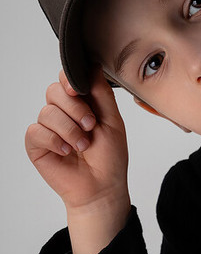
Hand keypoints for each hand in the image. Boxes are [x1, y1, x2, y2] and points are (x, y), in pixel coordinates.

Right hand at [25, 64, 129, 214]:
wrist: (102, 188)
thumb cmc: (109, 158)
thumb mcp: (112, 121)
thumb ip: (101, 94)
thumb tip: (92, 65)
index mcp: (82, 104)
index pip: (67, 79)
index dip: (70, 80)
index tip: (78, 89)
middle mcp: (63, 113)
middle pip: (54, 91)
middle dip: (74, 108)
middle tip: (90, 125)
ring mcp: (49, 129)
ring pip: (47, 112)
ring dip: (69, 129)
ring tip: (83, 145)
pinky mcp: (37, 145)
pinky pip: (36, 131)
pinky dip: (55, 141)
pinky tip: (66, 151)